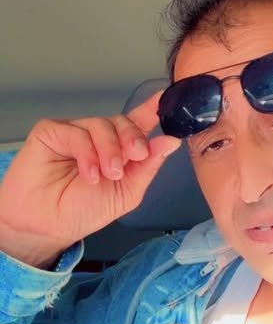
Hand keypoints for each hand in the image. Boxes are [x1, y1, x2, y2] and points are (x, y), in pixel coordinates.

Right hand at [0, 91, 180, 267]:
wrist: (50, 226)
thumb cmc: (85, 210)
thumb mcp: (128, 192)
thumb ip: (148, 166)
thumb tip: (170, 142)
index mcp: (120, 150)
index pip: (139, 123)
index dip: (154, 109)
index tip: (167, 98)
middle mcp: (99, 138)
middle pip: (124, 122)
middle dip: (134, 138)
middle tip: (136, 156)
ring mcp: (76, 132)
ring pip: (102, 124)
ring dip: (110, 151)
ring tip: (108, 174)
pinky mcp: (52, 132)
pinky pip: (76, 132)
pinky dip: (87, 154)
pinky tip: (89, 174)